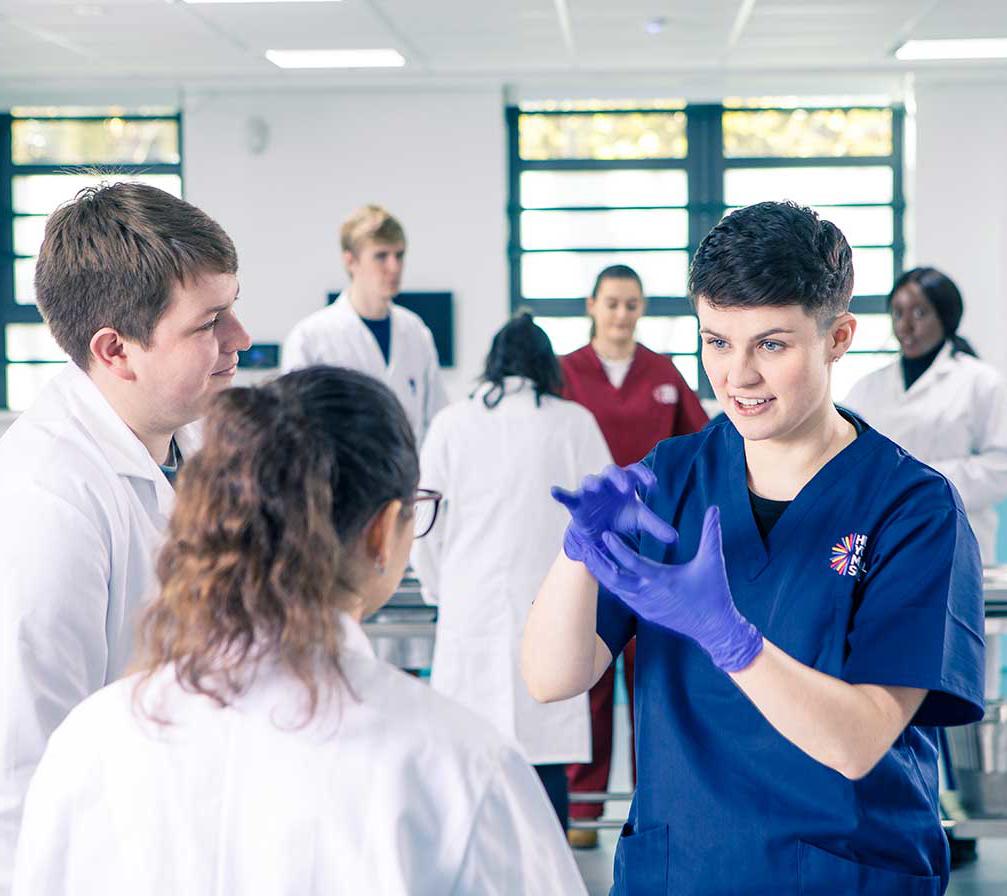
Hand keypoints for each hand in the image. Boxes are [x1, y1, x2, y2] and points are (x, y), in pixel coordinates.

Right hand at [551, 463, 676, 563]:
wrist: (600, 534)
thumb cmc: (621, 519)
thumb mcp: (639, 521)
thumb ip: (656, 526)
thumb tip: (676, 538)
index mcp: (625, 484)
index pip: (635, 472)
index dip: (644, 475)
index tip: (654, 484)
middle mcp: (607, 483)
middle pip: (612, 472)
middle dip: (617, 477)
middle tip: (625, 487)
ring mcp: (590, 492)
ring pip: (590, 480)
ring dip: (592, 483)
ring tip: (594, 487)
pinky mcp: (576, 503)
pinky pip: (567, 496)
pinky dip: (560, 493)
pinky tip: (554, 491)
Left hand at [601, 506, 762, 672]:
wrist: (714, 629)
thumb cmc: (715, 593)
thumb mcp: (713, 561)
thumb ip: (710, 533)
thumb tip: (714, 507)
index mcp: (662, 580)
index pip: (632, 562)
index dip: (617, 548)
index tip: (606, 534)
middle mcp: (648, 594)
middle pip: (614, 578)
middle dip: (599, 562)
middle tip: (585, 546)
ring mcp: (644, 606)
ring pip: (616, 588)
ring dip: (602, 572)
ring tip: (590, 556)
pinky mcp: (644, 613)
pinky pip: (622, 596)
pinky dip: (612, 583)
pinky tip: (605, 572)